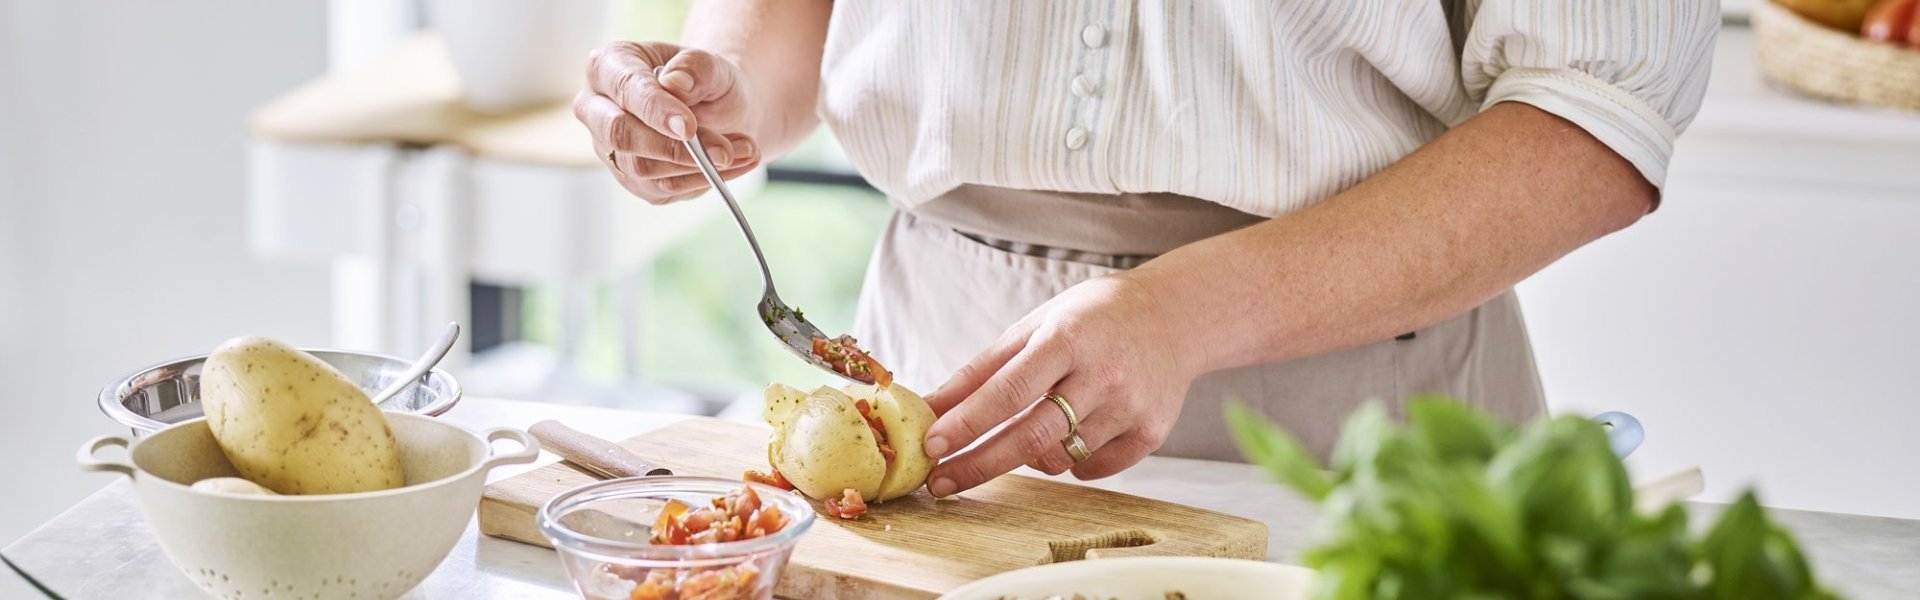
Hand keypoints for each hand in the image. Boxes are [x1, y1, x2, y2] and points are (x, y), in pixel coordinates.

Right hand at [575, 41, 761, 203]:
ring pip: (643, 168)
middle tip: (723, 151)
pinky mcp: (631, 179)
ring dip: (699, 166)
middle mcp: (597, 108)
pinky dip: (703, 180)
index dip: (655, 108)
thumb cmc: (705, 80)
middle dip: (673, 147)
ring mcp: (610, 148)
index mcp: (609, 65)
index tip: (689, 127)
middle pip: (619, 134)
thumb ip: (696, 67)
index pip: (625, 88)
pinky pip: (662, 189)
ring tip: (745, 150)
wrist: (715, 108)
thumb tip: (676, 84)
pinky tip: (733, 165)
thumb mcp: (712, 64)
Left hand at [920, 274, 1201, 495]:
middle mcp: (1102, 374)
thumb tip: (931, 407)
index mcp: (1067, 338)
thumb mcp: (1034, 327)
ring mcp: (1130, 406)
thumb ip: (982, 370)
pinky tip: (1075, 433)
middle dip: (979, 464)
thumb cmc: (1092, 318)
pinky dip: (1072, 461)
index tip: (931, 446)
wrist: (1173, 316)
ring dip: (1030, 455)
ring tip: (1033, 427)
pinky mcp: (1150, 432)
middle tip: (941, 481)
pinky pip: (1093, 469)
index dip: (967, 423)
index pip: (1007, 391)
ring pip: (1060, 458)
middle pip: (1030, 436)